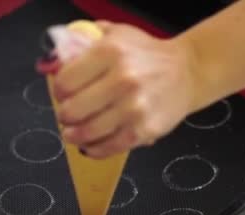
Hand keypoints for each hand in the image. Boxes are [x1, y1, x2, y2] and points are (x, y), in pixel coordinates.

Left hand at [52, 21, 198, 158]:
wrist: (188, 72)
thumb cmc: (150, 56)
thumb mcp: (118, 34)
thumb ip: (86, 41)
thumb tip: (56, 59)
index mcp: (110, 52)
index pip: (65, 81)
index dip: (59, 91)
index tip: (62, 94)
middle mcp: (123, 79)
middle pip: (72, 110)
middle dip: (65, 116)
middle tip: (67, 115)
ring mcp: (134, 108)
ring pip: (88, 132)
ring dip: (74, 135)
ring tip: (72, 133)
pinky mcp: (144, 130)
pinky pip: (109, 147)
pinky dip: (94, 149)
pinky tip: (89, 146)